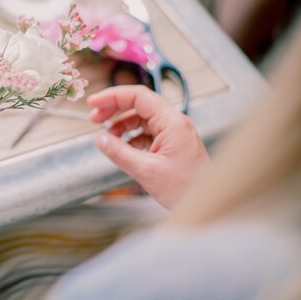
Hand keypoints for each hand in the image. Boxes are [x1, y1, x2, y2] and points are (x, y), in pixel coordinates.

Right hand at [88, 85, 210, 208]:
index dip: (113, 97)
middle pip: (139, 104)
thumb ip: (119, 153)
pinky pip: (147, 133)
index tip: (92, 103)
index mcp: (172, 122)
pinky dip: (131, 137)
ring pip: (142, 119)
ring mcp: (174, 133)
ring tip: (107, 138)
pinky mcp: (172, 144)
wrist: (208, 203)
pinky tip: (121, 149)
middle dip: (114, 109)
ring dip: (121, 125)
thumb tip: (99, 139)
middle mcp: (174, 122)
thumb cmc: (185, 189)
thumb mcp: (146, 171)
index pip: (138, 96)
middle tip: (93, 119)